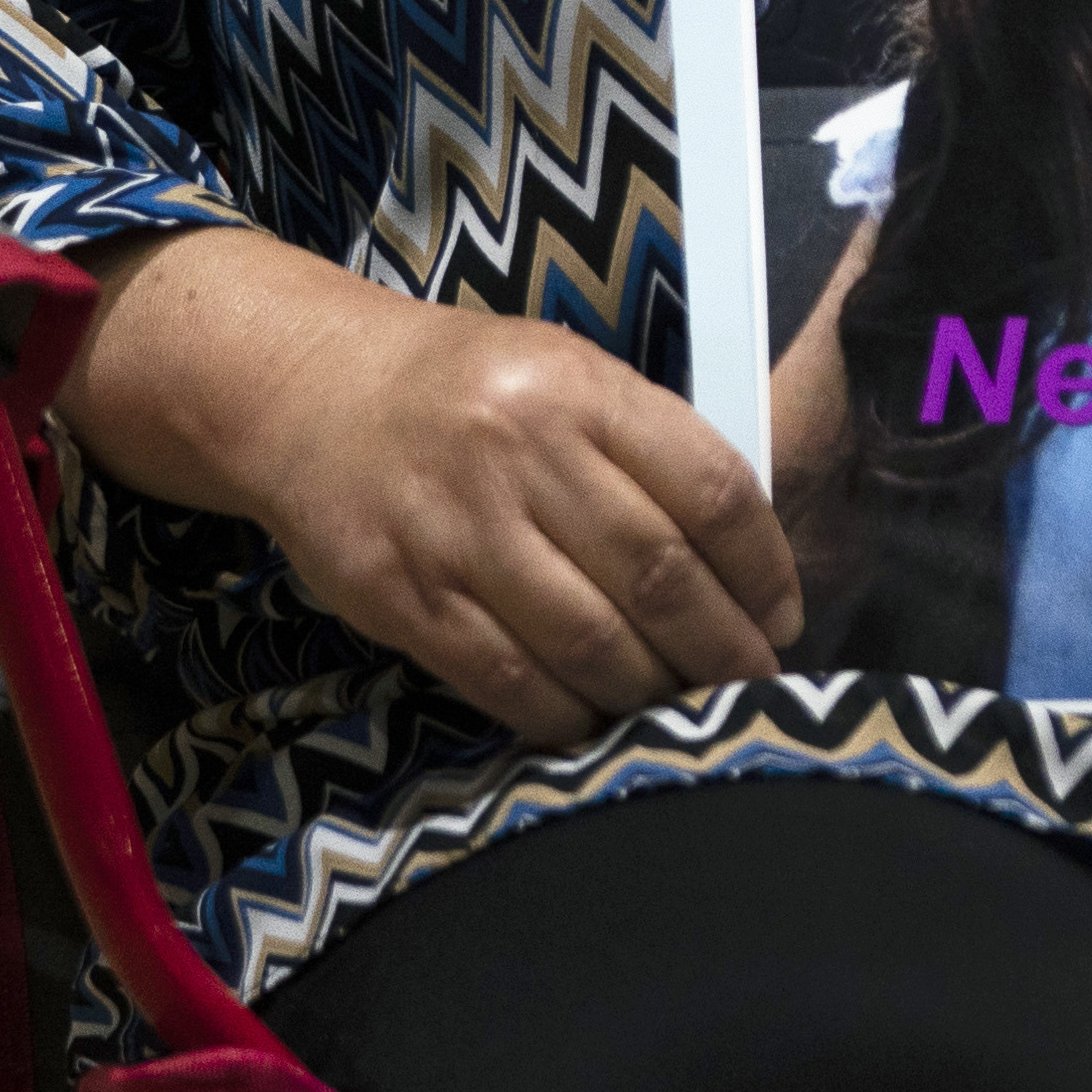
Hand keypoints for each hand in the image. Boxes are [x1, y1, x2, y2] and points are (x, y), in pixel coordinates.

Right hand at [80, 232, 797, 747]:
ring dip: (653, 691)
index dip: (763, 568)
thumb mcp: (563, 373)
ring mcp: (459, 530)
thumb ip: (645, 445)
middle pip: (659, 574)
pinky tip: (597, 718)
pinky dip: (566, 713)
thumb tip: (742, 556)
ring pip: (590, 639)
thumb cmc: (461, 388)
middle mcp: (522, 454)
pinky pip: (508, 678)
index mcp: (580, 390)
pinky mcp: (404, 596)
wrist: (309, 393)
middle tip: (752, 683)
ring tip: (684, 708)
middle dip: (723, 648)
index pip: (710, 489)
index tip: (782, 615)